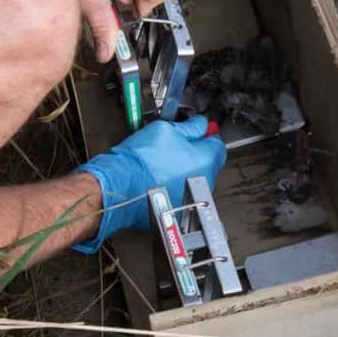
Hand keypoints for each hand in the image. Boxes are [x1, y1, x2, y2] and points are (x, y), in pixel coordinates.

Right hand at [75, 116, 224, 251]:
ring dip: (186, 171)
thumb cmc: (140, 160)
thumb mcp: (166, 130)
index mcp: (205, 160)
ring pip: (196, 180)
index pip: (217, 144)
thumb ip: (189, 127)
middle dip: (197, 154)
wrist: (120, 186)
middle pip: (209, 163)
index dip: (207, 135)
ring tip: (164, 164)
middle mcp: (204, 183)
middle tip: (177, 146)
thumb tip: (200, 125)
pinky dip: (176, 187)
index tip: (199, 132)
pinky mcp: (179, 211)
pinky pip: (183, 194)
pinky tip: (160, 179)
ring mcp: (192, 199)